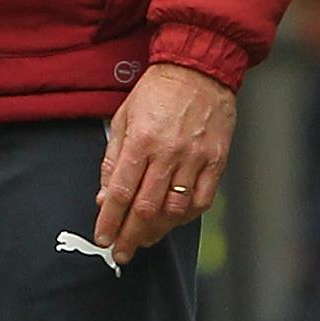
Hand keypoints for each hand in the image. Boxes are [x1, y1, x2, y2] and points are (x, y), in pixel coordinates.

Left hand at [95, 64, 237, 262]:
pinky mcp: (217, 161)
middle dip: (130, 235)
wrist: (199, 69)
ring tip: (144, 240)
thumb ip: (113, 159)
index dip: (109, 220)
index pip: (120, 191)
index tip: (102, 238)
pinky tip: (173, 221)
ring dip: (157, 231)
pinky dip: (186, 217)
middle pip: (146, 208)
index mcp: (141, 140)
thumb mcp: (123, 118)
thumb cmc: (157, 92)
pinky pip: (202, 200)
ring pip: (175, 209)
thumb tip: (103, 196)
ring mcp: (196, 159)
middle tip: (121, 252)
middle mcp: (168, 153)